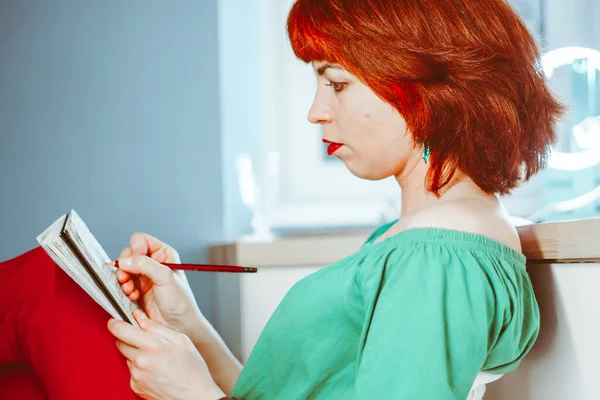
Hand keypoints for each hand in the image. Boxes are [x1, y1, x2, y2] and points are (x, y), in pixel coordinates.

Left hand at [108, 310, 225, 399]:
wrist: (193, 396)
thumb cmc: (192, 369)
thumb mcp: (180, 340)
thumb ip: (155, 326)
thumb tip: (138, 316)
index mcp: (152, 345)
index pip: (121, 330)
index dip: (115, 323)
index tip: (115, 321)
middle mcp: (141, 360)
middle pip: (120, 342)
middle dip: (128, 339)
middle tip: (145, 341)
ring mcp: (136, 375)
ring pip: (127, 357)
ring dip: (136, 354)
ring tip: (156, 359)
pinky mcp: (135, 386)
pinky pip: (132, 371)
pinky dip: (140, 369)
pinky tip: (155, 370)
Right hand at [116, 233, 204, 336]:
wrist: (177, 326)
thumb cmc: (180, 302)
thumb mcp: (166, 279)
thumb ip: (146, 265)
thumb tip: (125, 260)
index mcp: (164, 254)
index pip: (141, 240)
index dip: (136, 248)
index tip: (136, 261)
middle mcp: (152, 263)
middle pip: (128, 254)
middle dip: (125, 266)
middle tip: (128, 279)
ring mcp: (142, 276)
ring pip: (122, 269)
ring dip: (123, 279)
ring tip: (131, 290)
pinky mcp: (135, 289)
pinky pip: (120, 283)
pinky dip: (123, 290)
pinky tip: (132, 297)